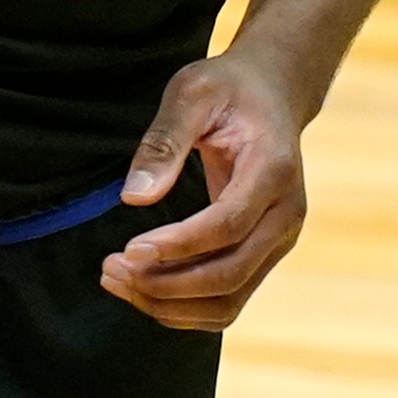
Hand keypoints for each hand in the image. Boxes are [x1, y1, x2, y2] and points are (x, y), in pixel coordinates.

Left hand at [101, 46, 313, 331]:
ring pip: (228, 299)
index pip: (227, 226)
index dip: (177, 246)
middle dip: (166, 283)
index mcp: (273, 170)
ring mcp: (279, 239)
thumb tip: (134, 198)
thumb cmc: (228, 89)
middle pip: (229, 273)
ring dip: (170, 303)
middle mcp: (286, 214)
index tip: (128, 250)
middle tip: (111, 270)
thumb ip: (164, 141)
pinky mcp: (264, 254)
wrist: (272, 94)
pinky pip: (228, 299)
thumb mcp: (192, 92)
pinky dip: (184, 308)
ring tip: (117, 282)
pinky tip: (142, 290)